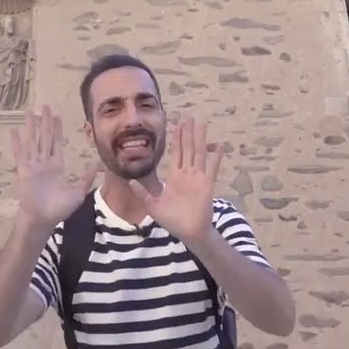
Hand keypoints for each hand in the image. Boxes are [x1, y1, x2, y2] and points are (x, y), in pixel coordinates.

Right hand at [10, 104, 99, 233]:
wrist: (43, 220)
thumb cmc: (59, 209)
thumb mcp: (77, 193)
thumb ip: (85, 179)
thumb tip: (98, 167)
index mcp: (57, 166)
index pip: (57, 143)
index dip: (57, 129)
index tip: (57, 116)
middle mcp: (45, 162)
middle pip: (45, 137)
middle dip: (45, 121)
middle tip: (45, 106)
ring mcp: (33, 165)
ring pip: (33, 141)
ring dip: (31, 126)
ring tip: (29, 112)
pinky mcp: (24, 171)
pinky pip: (20, 154)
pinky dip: (16, 142)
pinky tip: (14, 131)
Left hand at [130, 115, 222, 248]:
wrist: (188, 232)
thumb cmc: (172, 220)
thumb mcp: (153, 205)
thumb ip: (143, 192)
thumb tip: (129, 180)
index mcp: (175, 176)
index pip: (175, 153)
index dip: (176, 139)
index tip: (176, 124)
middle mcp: (187, 174)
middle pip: (187, 148)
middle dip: (187, 133)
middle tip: (188, 117)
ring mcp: (198, 178)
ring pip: (199, 153)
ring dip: (200, 139)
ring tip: (201, 124)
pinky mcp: (206, 185)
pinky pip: (211, 169)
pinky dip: (215, 158)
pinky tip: (219, 146)